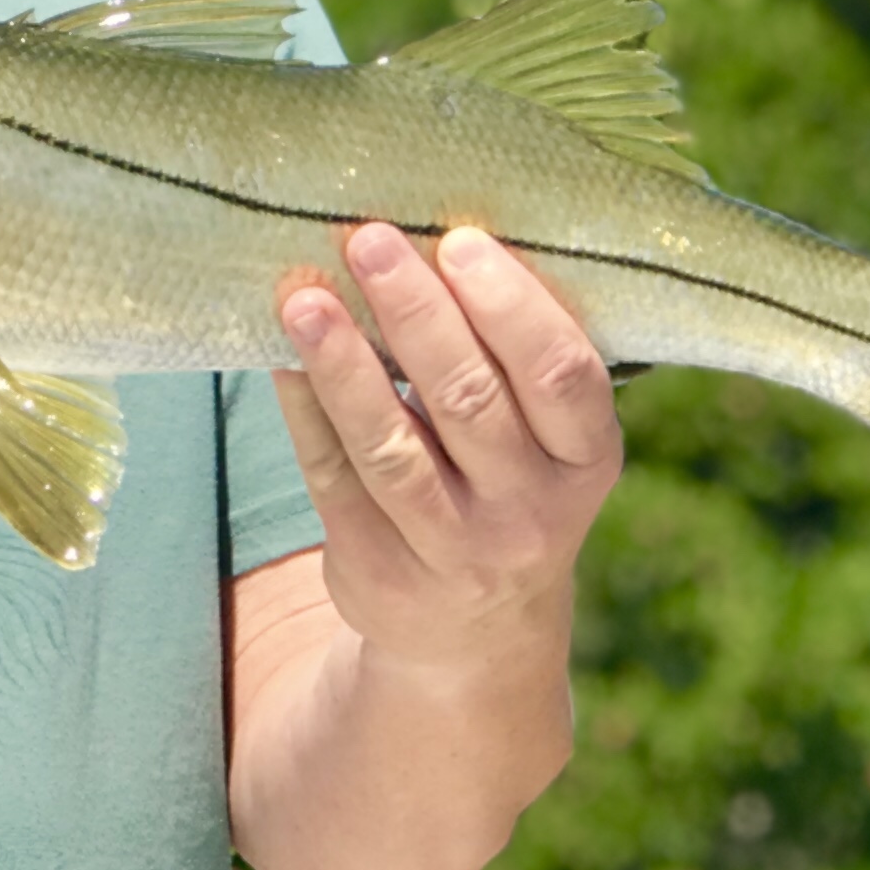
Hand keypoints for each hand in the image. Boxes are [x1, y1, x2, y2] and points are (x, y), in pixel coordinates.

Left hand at [273, 223, 622, 681]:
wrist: (475, 635)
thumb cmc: (507, 484)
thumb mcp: (545, 440)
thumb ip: (512, 358)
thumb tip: (433, 235)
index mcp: (587, 459)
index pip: (563, 376)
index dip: (513, 307)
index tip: (459, 241)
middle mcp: (531, 513)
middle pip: (470, 400)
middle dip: (417, 313)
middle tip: (369, 239)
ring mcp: (454, 550)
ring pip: (391, 445)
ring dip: (344, 364)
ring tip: (304, 297)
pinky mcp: (380, 570)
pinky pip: (334, 478)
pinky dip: (305, 410)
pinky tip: (282, 354)